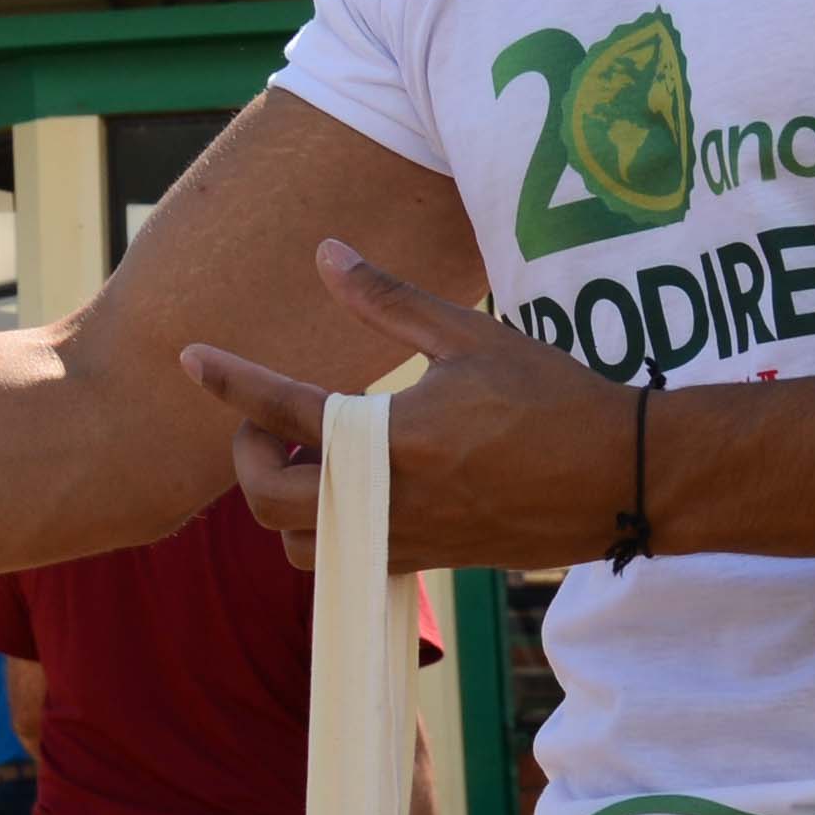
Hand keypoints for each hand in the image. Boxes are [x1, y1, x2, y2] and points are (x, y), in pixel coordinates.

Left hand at [181, 239, 603, 570]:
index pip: (286, 408)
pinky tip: (351, 480)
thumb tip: (326, 254)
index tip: (189, 356)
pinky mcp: (428, 561)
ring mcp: (408, 539)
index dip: (229, 382)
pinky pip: (345, 558)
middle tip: (267, 418)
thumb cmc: (554, 398)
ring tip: (308, 452)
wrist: (625, 479)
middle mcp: (390, 500)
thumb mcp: (470, 336)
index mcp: (395, 439)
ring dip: (281, 503)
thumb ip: (388, 299)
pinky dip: (325, 526)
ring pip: (299, 544)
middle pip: (269, 502)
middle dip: (248, 458)